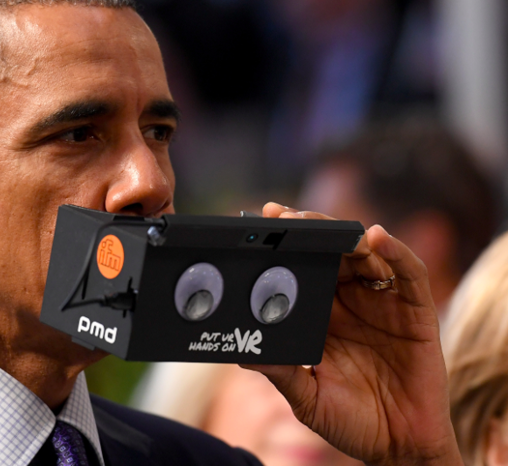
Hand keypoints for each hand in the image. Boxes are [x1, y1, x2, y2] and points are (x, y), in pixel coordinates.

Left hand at [244, 202, 461, 465]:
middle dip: (308, 230)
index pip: (301, 267)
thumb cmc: (351, 421)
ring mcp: (384, 302)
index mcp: (321, 314)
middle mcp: (350, 300)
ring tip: (322, 226)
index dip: (284, 244)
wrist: (399, 447)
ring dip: (345, 235)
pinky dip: (395, 251)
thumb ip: (282, 373)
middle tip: (283, 217)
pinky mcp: (416, 311)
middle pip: (331, 251)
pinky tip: (376, 238)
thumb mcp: (307, 398)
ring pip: (365, 254)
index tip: (260, 222)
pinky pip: (408, 273)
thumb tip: (243, 355)